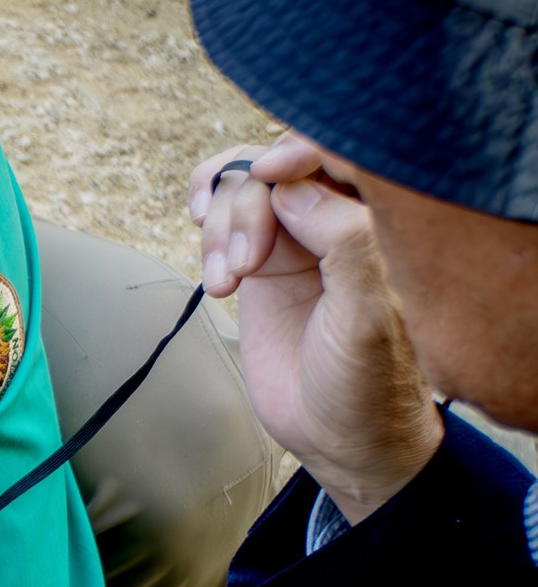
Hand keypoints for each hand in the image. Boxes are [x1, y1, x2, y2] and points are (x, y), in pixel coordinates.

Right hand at [190, 134, 442, 521]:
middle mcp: (337, 222)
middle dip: (247, 207)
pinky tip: (216, 276)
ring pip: (242, 190)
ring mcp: (296, 240)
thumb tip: (294, 187)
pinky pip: (225, 220)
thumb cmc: (366, 381)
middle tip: (245, 267)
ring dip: (221, 229)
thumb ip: (343, 242)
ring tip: (227, 281)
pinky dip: (208, 236)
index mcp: (379, 223)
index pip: (336, 151)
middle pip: (274, 168)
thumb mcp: (365, 315)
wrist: (335, 435)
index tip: (264, 176)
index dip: (293, 151)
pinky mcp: (262, 263)